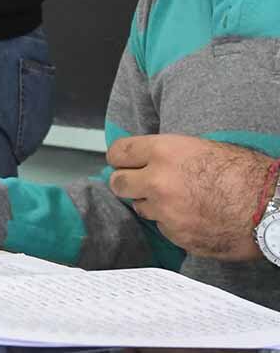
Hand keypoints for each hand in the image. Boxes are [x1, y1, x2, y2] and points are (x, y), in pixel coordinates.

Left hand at [108, 134, 271, 260]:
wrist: (270, 207)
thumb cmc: (244, 173)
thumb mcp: (200, 147)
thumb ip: (166, 154)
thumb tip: (145, 159)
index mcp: (163, 152)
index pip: (118, 152)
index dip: (120, 158)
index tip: (123, 162)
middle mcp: (158, 181)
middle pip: (118, 183)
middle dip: (127, 183)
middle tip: (140, 184)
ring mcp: (166, 211)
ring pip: (140, 207)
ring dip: (152, 205)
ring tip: (179, 201)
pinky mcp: (177, 235)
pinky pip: (163, 228)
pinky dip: (172, 224)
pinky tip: (193, 217)